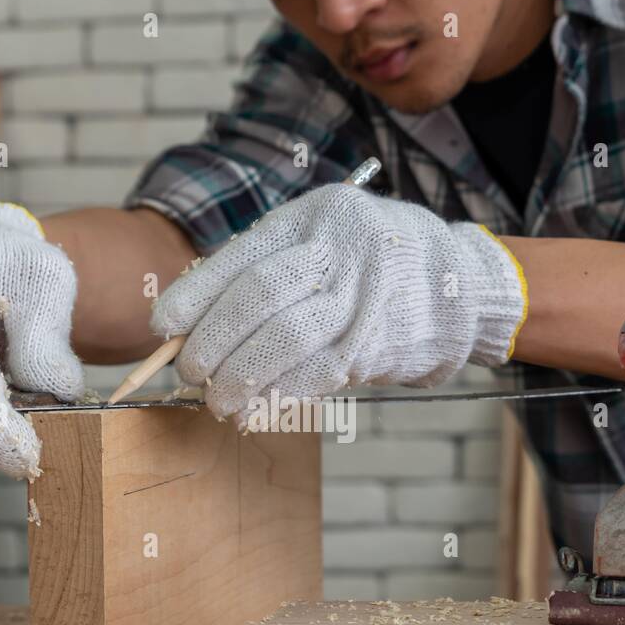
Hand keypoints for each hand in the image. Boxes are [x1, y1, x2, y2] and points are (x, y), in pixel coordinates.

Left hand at [151, 184, 527, 419]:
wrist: (461, 284)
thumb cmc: (372, 264)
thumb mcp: (325, 240)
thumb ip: (269, 270)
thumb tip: (196, 323)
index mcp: (315, 216)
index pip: (242, 257)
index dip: (196, 296)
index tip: (164, 328)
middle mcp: (341, 249)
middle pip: (258, 297)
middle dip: (214, 342)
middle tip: (192, 374)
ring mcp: (365, 296)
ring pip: (286, 340)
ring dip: (242, 378)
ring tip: (219, 401)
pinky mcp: (381, 342)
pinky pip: (318, 375)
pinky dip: (280, 395)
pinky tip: (257, 408)